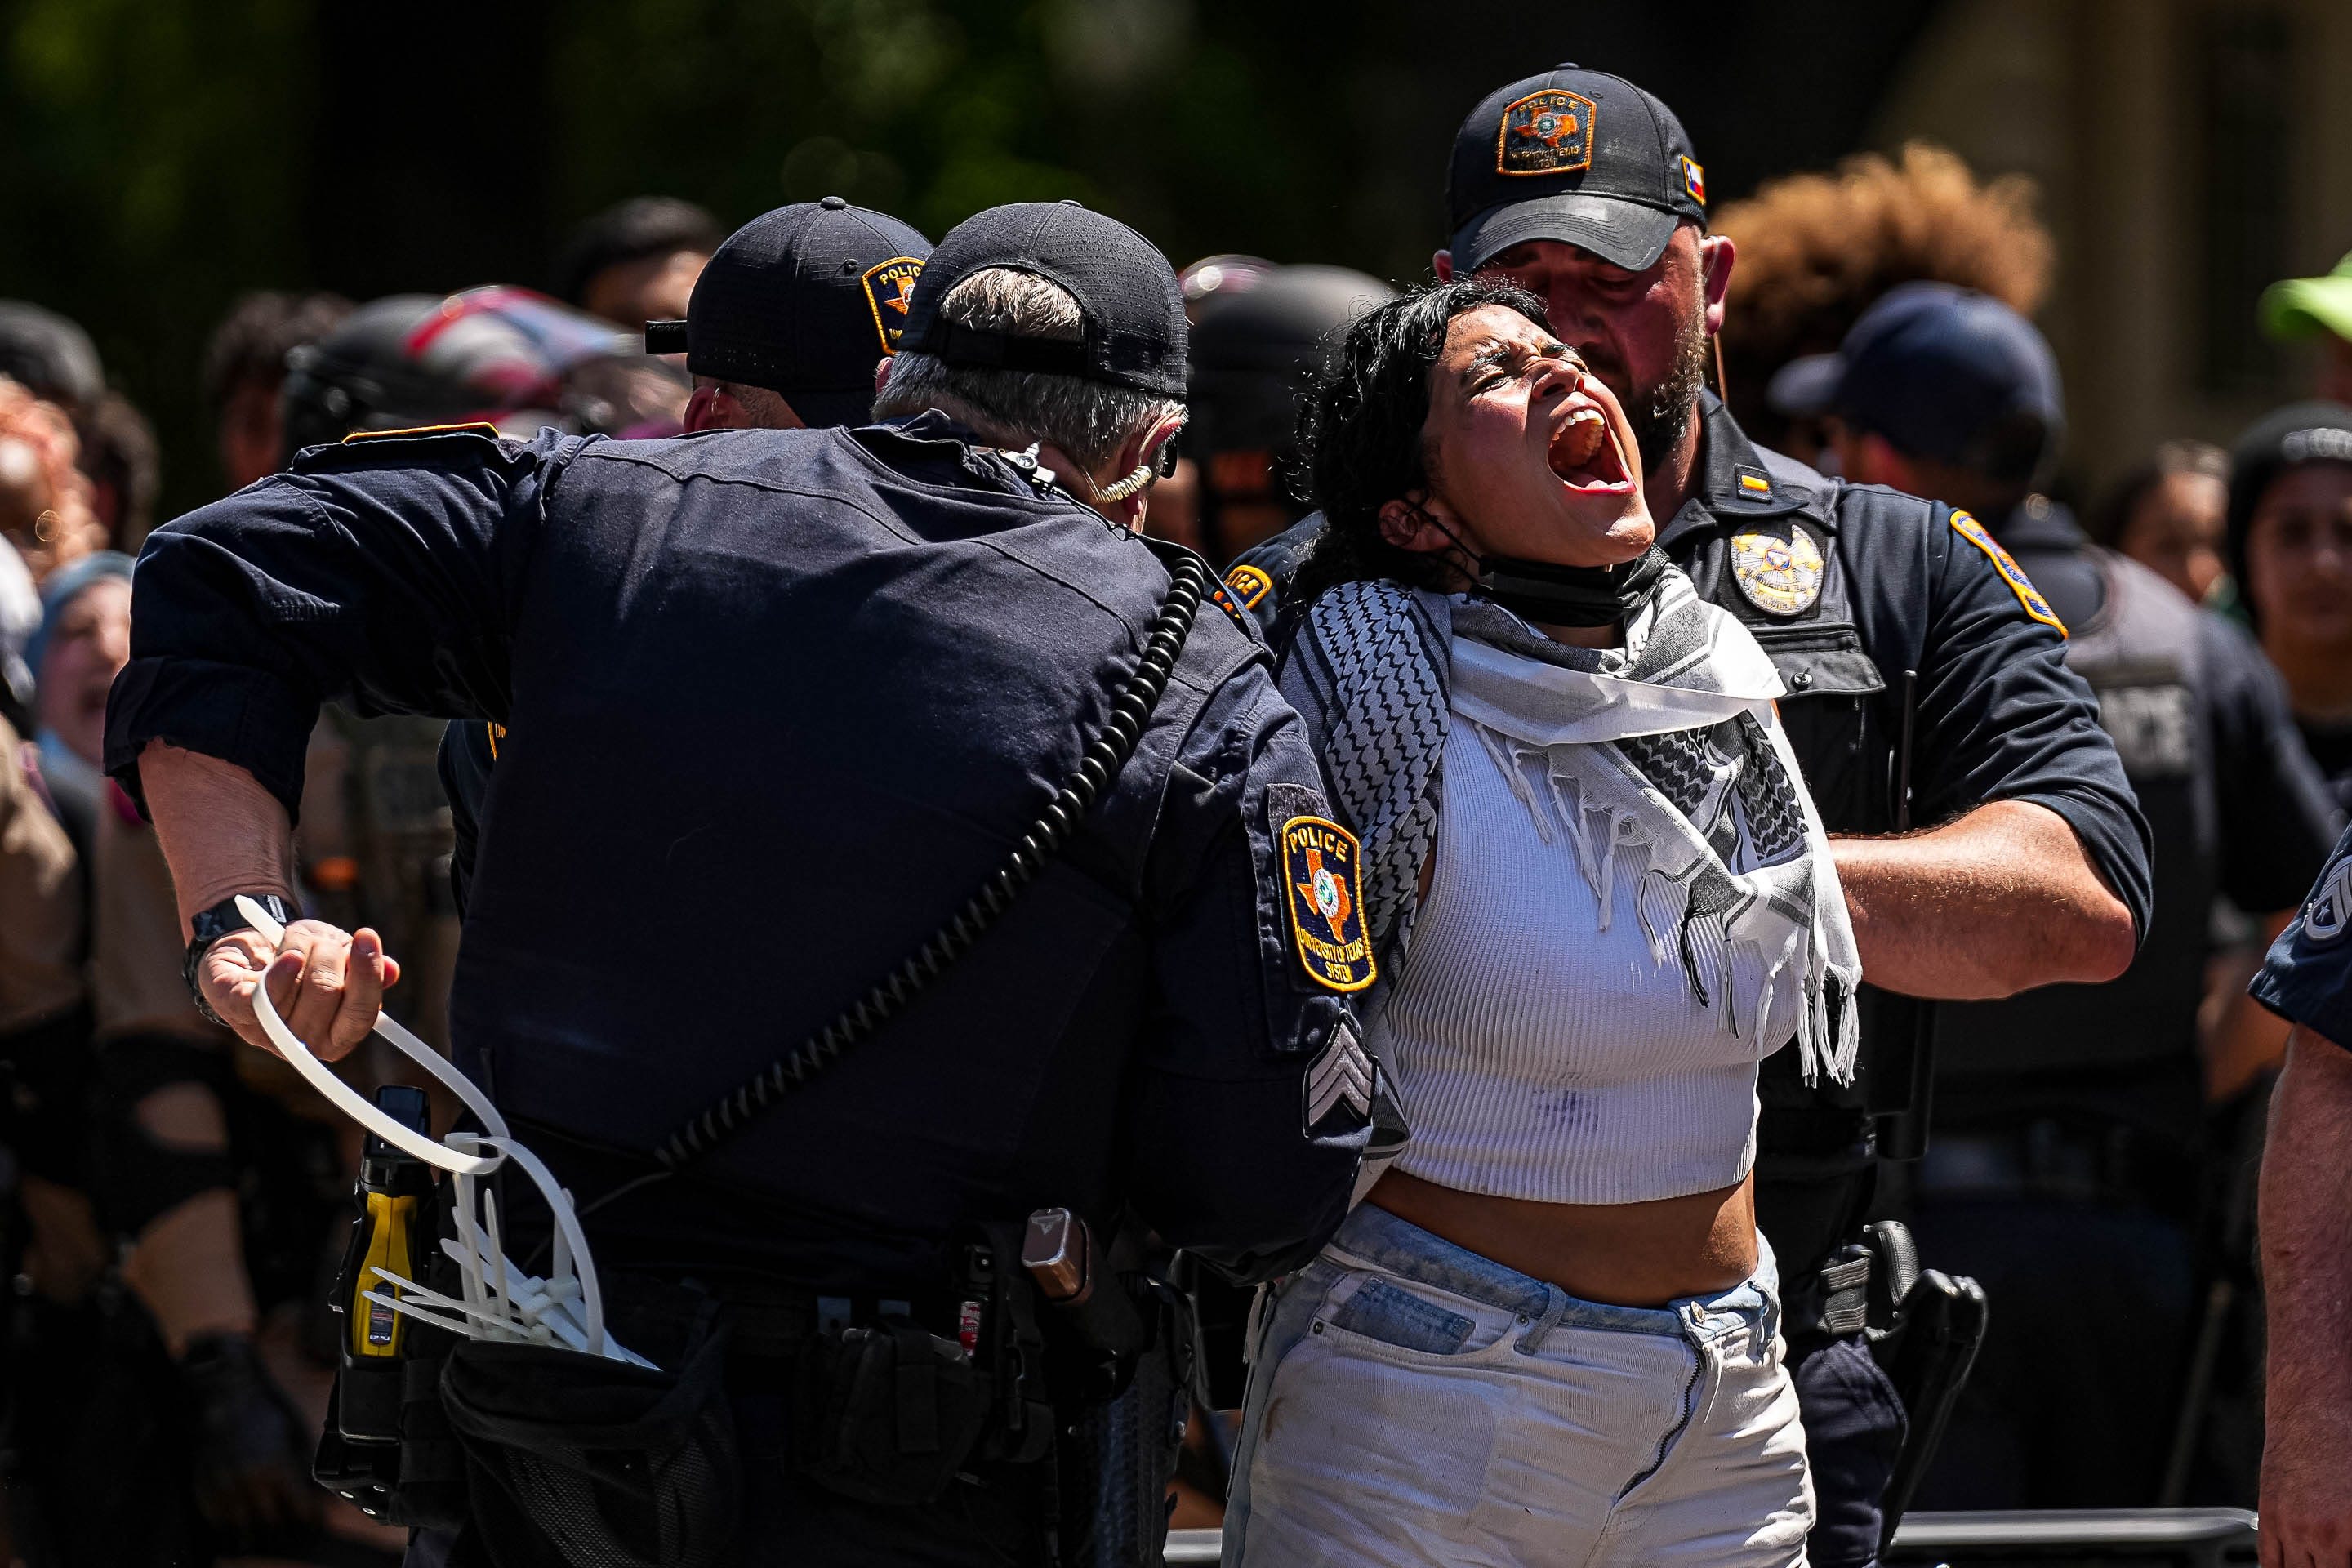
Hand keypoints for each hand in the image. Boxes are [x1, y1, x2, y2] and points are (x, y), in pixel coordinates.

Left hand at [198, 919, 399, 1060]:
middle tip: (322, 940)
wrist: (249, 949)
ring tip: (295, 941)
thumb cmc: (302, 959)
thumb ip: (365, 971)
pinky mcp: (232, 1008)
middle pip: (328, 992)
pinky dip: (279, 971)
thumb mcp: (341, 959)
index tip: (367, 937)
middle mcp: (300, 1041)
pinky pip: (261, 995)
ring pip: (298, 983)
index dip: (367, 976)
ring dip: (301, 946)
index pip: (361, 1014)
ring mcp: (264, 1028)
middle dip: (328, 951)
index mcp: (335, 1037)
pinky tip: (289, 955)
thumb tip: (392, 971)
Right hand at [2262, 1412, 2351, 1566]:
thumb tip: (2351, 1548)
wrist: (2313, 1412)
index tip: (2347, 1561)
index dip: (2348, 1567)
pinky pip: (2269, 1560)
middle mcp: (2319, 1533)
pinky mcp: (2268, 1515)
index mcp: (2351, 1530)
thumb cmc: (2349, 1447)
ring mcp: (2290, 1526)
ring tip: (2315, 1563)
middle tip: (2336, 1561)